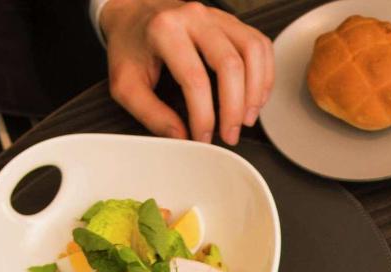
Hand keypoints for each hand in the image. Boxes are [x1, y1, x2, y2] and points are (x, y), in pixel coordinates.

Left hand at [101, 0, 274, 145]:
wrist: (133, 15)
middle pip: (231, 65)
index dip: (204, 115)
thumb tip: (182, 138)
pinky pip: (260, 45)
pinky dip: (264, 74)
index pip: (195, 79)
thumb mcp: (125, 85)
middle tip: (230, 135)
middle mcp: (194, 17)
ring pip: (253, 51)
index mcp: (164, 30)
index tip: (203, 137)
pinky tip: (256, 97)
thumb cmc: (131, 48)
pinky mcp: (232, 21)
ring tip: (247, 118)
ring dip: (256, 91)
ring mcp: (217, 16)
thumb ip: (151, 114)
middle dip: (234, 108)